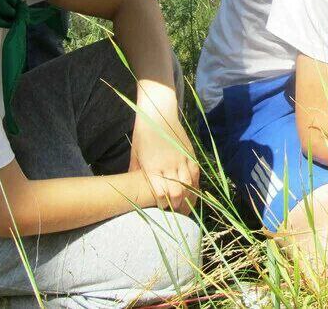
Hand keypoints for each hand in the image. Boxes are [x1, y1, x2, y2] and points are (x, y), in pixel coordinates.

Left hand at [129, 86, 198, 214]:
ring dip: (189, 199)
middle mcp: (169, 166)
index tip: (161, 211)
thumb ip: (135, 173)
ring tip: (187, 208)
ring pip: (189, 185)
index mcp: (153, 167)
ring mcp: (182, 160)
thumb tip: (130, 190)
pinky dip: (196, 185)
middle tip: (176, 214)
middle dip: (178, 206)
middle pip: (178, 193)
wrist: (158, 113)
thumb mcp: (135, 155)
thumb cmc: (143, 134)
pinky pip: (196, 174)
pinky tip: (194, 192)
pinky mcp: (190, 154)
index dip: (162, 205)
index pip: (161, 194)